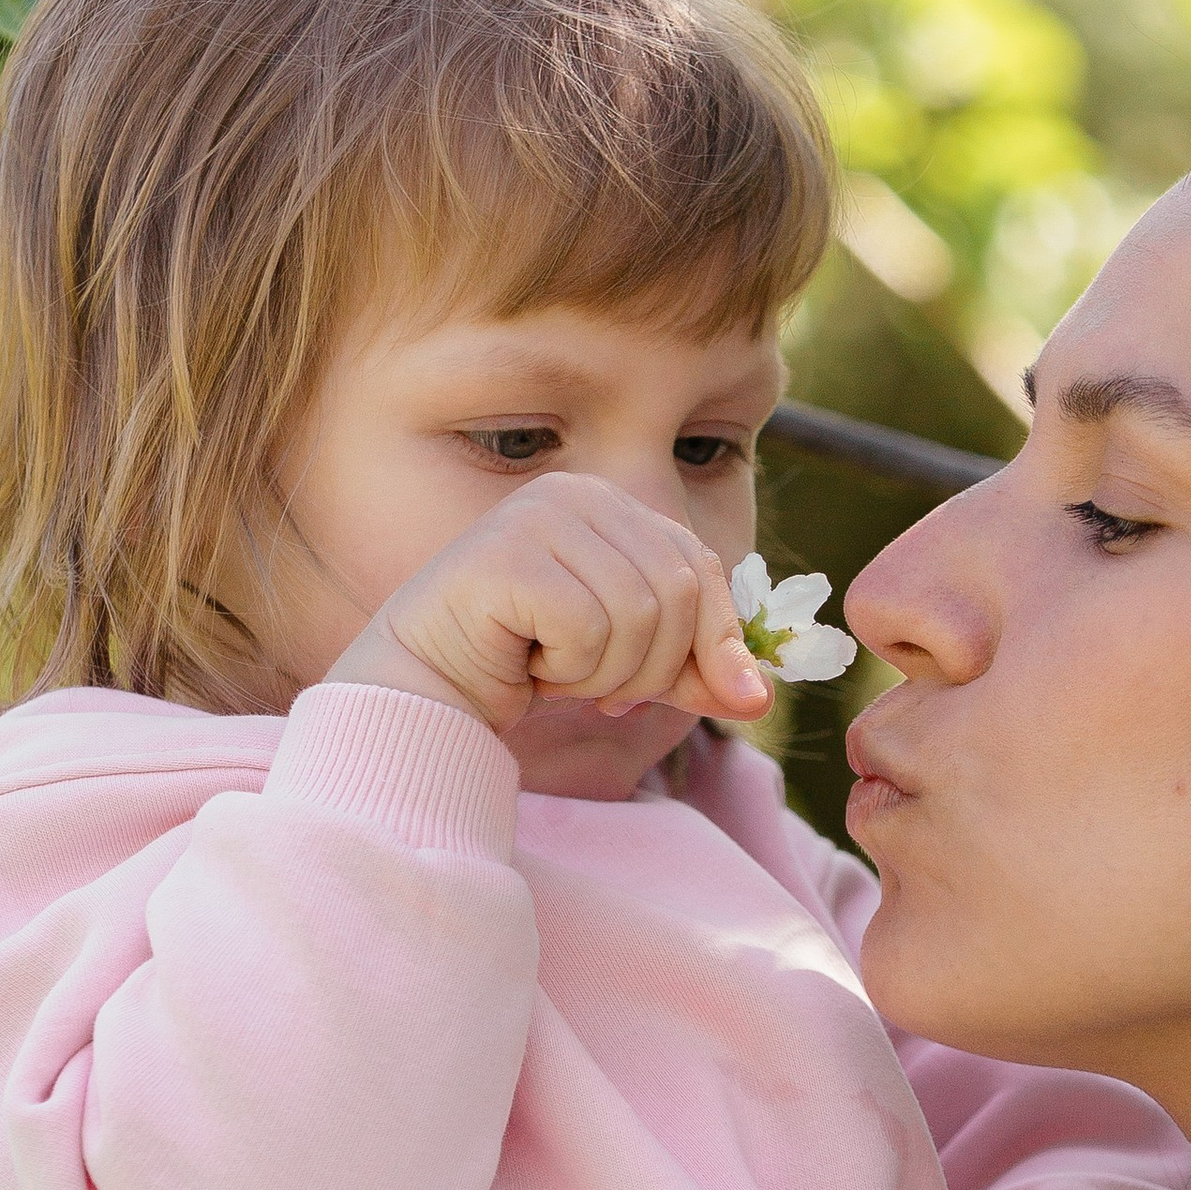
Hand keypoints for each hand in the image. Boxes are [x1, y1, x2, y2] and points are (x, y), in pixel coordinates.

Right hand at [329, 474, 770, 732]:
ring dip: (600, 674)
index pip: (701, 571)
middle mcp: (579, 492)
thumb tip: (762, 697)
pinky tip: (523, 662)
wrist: (428, 686)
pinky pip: (587, 629)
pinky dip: (565, 670)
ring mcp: (539, 515)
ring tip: (549, 667)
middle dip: (642, 668)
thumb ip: (696, 672)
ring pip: (637, 618)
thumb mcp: (630, 667)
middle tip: (584, 680)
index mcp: (614, 503)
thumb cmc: (524, 665)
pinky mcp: (507, 553)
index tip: (650, 690)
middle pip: (675, 597)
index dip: (700, 646)